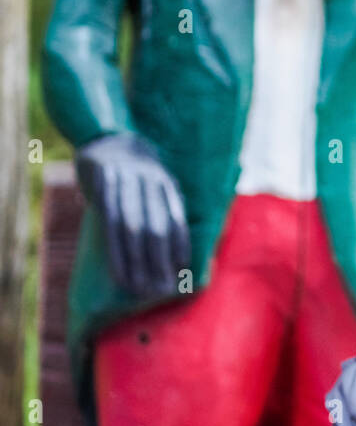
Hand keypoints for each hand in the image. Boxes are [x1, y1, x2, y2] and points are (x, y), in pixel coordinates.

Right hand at [76, 133, 189, 300]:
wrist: (102, 136)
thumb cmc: (131, 168)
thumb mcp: (153, 179)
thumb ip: (163, 206)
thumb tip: (178, 248)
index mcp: (165, 181)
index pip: (176, 218)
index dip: (181, 245)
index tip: (183, 268)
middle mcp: (148, 180)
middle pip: (156, 227)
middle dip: (160, 261)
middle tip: (163, 288)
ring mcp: (124, 182)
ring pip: (131, 229)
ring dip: (137, 263)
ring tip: (140, 289)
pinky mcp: (101, 186)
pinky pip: (109, 225)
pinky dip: (116, 253)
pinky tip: (120, 273)